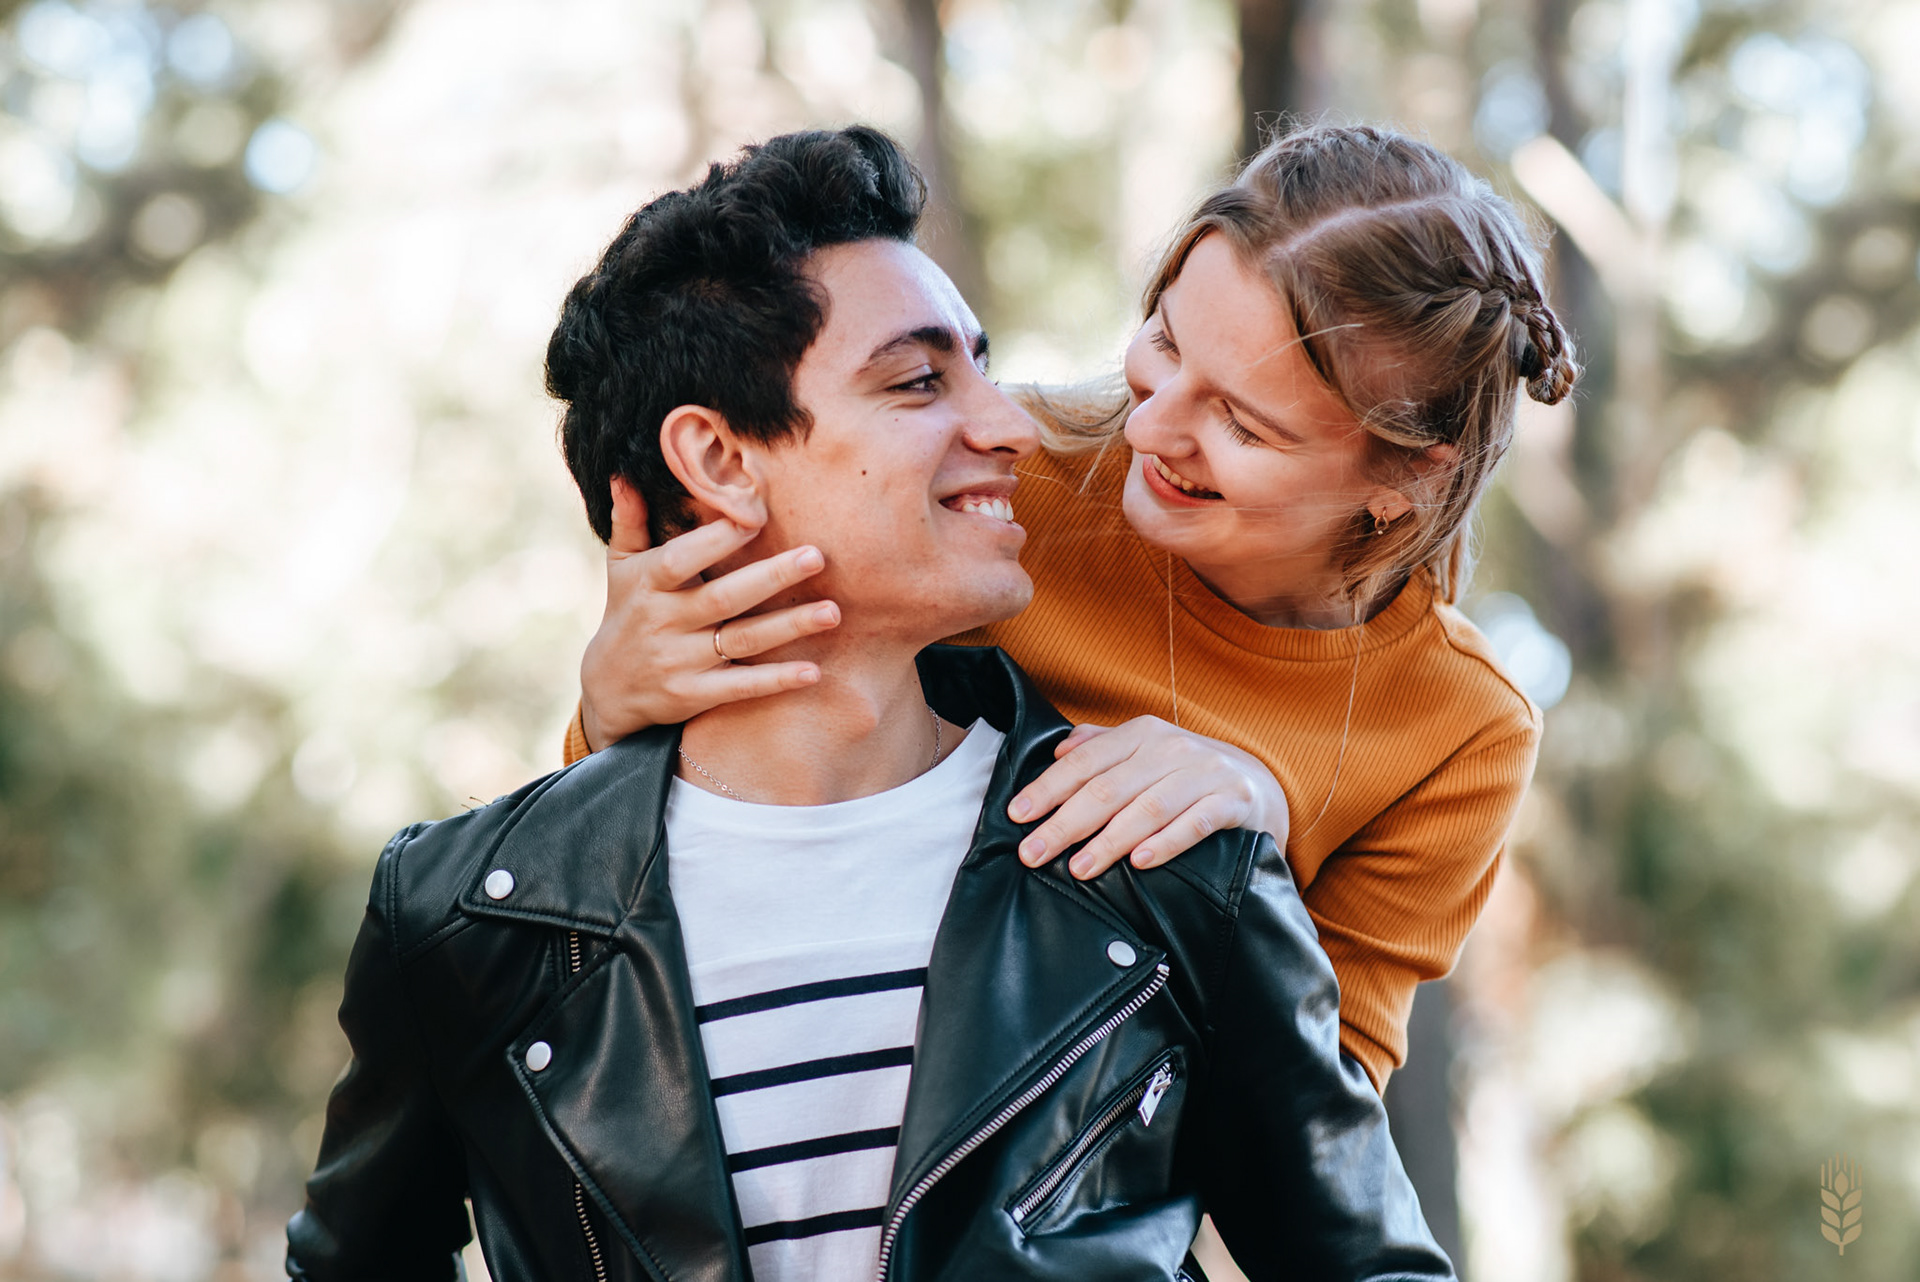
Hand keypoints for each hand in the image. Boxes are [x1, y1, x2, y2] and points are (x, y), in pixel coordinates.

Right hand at [579, 479, 841, 749]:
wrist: (609, 689)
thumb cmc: (627, 611)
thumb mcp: (620, 567)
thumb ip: (629, 521)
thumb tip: (623, 474)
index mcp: (648, 584)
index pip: (681, 559)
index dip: (716, 540)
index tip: (757, 516)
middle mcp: (664, 622)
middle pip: (723, 598)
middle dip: (771, 577)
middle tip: (816, 556)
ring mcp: (680, 661)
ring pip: (741, 640)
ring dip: (789, 626)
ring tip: (832, 612)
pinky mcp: (695, 695)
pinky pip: (740, 686)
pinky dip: (776, 680)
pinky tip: (813, 672)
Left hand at [1005, 717, 1289, 878]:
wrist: (1257, 786)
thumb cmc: (1185, 774)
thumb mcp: (1145, 752)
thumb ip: (1101, 746)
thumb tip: (1057, 749)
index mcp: (1142, 734)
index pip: (1084, 761)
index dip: (1048, 788)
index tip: (1018, 815)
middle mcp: (1172, 748)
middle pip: (1108, 788)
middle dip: (1065, 823)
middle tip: (1033, 852)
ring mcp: (1204, 774)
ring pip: (1147, 808)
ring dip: (1109, 840)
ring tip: (1078, 867)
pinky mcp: (1233, 802)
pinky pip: (1195, 824)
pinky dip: (1166, 843)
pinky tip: (1139, 864)